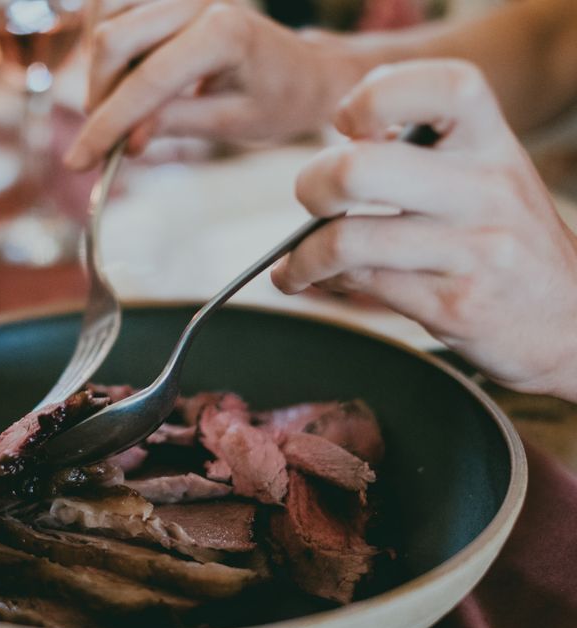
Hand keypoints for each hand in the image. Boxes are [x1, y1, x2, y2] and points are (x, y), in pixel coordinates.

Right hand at [66, 1, 360, 168]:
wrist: (304, 70)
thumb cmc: (278, 99)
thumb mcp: (232, 123)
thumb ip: (176, 124)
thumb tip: (126, 142)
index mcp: (224, 33)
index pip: (147, 81)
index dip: (107, 125)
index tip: (79, 162)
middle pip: (114, 40)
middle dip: (98, 97)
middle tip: (105, 140)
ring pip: (105, 16)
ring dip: (98, 69)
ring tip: (117, 109)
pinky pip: (114, 4)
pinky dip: (104, 41)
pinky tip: (119, 77)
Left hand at [271, 60, 576, 398]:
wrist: (570, 322)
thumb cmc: (509, 244)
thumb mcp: (487, 182)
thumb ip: (424, 161)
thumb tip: (332, 161)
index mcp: (494, 145)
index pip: (444, 87)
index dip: (378, 95)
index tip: (347, 122)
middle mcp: (486, 191)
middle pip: (363, 169)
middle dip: (313, 183)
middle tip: (309, 197)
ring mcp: (472, 251)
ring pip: (350, 239)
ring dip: (304, 255)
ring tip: (296, 264)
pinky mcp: (453, 304)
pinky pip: (363, 284)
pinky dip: (321, 282)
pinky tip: (312, 282)